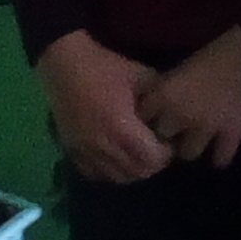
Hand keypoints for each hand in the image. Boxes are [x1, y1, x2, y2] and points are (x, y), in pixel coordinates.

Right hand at [34, 30, 168, 183]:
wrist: (64, 62)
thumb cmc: (105, 67)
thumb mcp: (142, 76)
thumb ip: (161, 98)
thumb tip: (176, 111)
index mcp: (122, 128)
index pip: (153, 160)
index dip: (166, 153)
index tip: (168, 140)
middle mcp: (103, 145)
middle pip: (137, 173)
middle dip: (152, 164)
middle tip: (156, 148)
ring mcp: (85, 150)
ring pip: (116, 177)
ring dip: (132, 170)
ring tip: (137, 153)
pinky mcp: (71, 150)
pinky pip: (94, 173)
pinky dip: (109, 171)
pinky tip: (115, 157)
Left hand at [136, 28, 240, 168]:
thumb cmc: (218, 53)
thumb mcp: (183, 67)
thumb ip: (168, 88)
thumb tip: (157, 104)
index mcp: (164, 94)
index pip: (141, 117)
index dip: (147, 118)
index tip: (153, 118)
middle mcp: (180, 115)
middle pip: (162, 140)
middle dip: (167, 136)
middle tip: (176, 131)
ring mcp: (206, 127)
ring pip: (188, 154)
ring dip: (192, 147)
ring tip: (198, 141)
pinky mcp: (231, 134)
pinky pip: (220, 159)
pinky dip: (220, 157)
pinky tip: (221, 151)